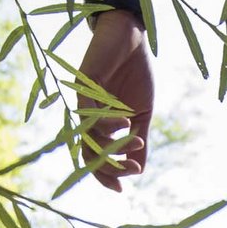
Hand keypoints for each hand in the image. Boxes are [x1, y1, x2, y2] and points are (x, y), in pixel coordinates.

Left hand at [76, 10, 154, 191]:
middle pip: (88, 154)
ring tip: (135, 139)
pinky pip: (89, 115)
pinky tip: (126, 122)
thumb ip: (138, 141)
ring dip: (112, 147)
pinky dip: (107, 124)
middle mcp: (88, 118)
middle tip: (131, 171)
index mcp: (101, 126)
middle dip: (109, 168)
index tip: (122, 189)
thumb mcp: (142, 114)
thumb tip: (139, 171)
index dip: (106, 176)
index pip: (96, 159)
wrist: (132, 38)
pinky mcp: (84, 87)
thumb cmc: (136, 74)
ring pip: (88, 138)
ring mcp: (84, 103)